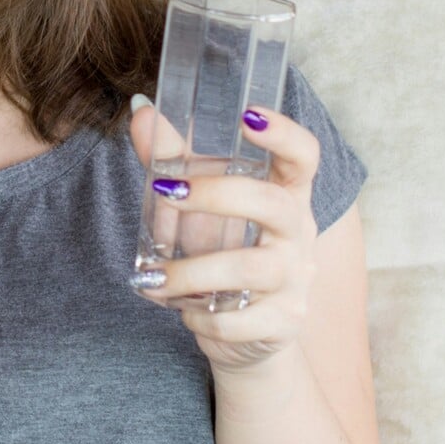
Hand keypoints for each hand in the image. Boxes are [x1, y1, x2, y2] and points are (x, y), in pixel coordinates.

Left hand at [127, 96, 320, 377]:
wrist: (246, 333)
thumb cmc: (222, 253)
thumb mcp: (199, 206)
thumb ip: (174, 159)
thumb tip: (140, 110)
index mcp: (286, 194)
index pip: (303, 157)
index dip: (284, 134)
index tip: (249, 114)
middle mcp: (299, 232)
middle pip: (273, 203)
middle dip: (216, 195)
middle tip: (166, 191)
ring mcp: (296, 279)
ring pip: (249, 268)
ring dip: (190, 272)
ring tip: (153, 279)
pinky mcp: (284, 322)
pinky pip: (237, 320)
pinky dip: (199, 316)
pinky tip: (183, 310)